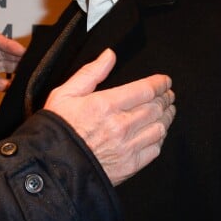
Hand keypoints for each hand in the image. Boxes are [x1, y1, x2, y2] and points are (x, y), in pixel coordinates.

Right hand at [44, 49, 175, 185]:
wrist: (53, 164)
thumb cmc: (58, 127)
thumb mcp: (66, 92)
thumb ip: (91, 72)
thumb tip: (109, 55)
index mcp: (105, 104)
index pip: (144, 90)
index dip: (159, 83)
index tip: (164, 80)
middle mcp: (120, 125)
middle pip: (155, 108)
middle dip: (165, 98)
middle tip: (167, 93)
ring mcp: (127, 147)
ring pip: (159, 128)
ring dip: (167, 116)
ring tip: (167, 110)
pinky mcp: (130, 166)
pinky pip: (155, 149)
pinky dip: (160, 137)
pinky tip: (157, 131)